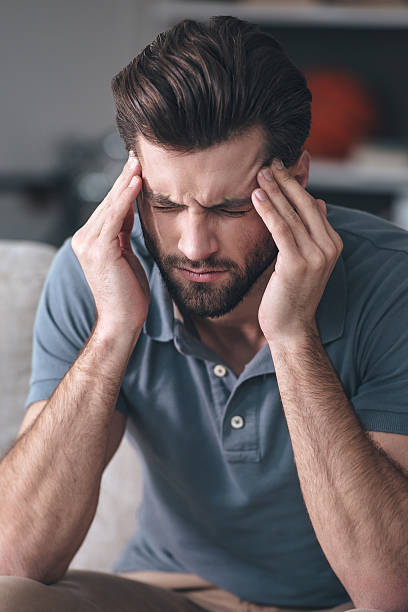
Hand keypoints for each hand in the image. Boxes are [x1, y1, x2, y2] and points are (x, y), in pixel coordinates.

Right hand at [71, 152, 149, 338]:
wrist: (122, 321)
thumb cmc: (128, 293)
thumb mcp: (127, 256)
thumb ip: (124, 234)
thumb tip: (132, 212)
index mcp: (90, 241)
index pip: (110, 208)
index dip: (123, 187)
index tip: (136, 168)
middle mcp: (84, 239)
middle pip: (108, 202)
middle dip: (124, 179)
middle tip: (138, 156)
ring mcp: (88, 244)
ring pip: (110, 206)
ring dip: (126, 182)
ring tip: (138, 162)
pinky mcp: (99, 249)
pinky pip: (114, 217)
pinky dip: (125, 198)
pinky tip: (136, 182)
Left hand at [252, 159, 342, 346]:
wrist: (291, 328)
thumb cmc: (291, 294)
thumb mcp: (305, 259)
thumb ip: (310, 232)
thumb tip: (318, 203)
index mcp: (331, 243)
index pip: (313, 205)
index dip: (296, 185)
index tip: (280, 168)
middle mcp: (328, 247)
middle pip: (305, 205)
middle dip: (286, 181)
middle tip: (269, 162)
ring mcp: (315, 256)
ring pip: (292, 214)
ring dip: (275, 191)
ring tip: (260, 173)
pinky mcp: (297, 264)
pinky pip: (281, 230)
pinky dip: (269, 211)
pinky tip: (257, 197)